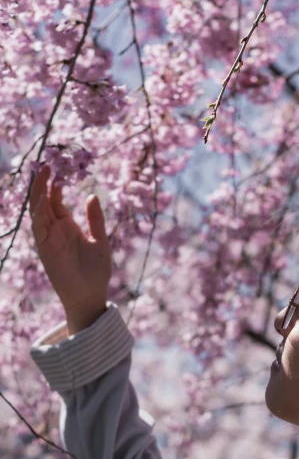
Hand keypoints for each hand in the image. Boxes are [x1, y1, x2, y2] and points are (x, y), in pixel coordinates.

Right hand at [29, 164, 111, 331]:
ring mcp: (49, 238)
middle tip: (47, 163)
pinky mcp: (45, 249)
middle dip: (44, 182)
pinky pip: (38, 228)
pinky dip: (39, 214)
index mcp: (68, 225)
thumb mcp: (100, 240)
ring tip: (43, 173)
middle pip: (44, 201)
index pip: (56, 199)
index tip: (60, 167)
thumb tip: (92, 195)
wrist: (91, 295)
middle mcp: (55, 229)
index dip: (56, 184)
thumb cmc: (96, 270)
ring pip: (38, 211)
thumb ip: (96, 219)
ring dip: (38, 193)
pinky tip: (42, 201)